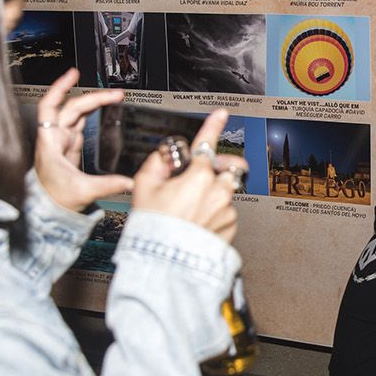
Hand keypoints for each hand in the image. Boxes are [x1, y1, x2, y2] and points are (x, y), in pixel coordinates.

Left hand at [34, 68, 132, 211]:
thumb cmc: (55, 198)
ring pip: (76, 113)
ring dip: (93, 103)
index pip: (51, 107)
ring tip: (112, 96)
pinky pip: (80, 122)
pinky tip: (101, 107)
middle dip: (93, 97)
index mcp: (51, 142)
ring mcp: (62, 140)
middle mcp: (55, 137)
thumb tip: (130, 182)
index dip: (60, 88)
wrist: (48, 208)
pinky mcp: (69, 145)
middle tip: (116, 94)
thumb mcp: (83, 191)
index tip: (72, 74)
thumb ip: (108, 185)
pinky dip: (91, 113)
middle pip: (72, 108)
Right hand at [132, 111, 245, 241]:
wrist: (165, 262)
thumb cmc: (153, 226)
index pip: (206, 142)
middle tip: (200, 177)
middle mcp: (217, 190)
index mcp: (197, 175)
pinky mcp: (231, 226)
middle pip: (226, 167)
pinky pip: (226, 213)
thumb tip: (166, 155)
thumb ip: (157, 163)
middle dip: (216, 168)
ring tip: (192, 210)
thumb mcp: (144, 187)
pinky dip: (215, 214)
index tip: (221, 114)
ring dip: (214, 194)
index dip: (214, 125)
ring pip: (226, 192)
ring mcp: (227, 209)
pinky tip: (198, 224)